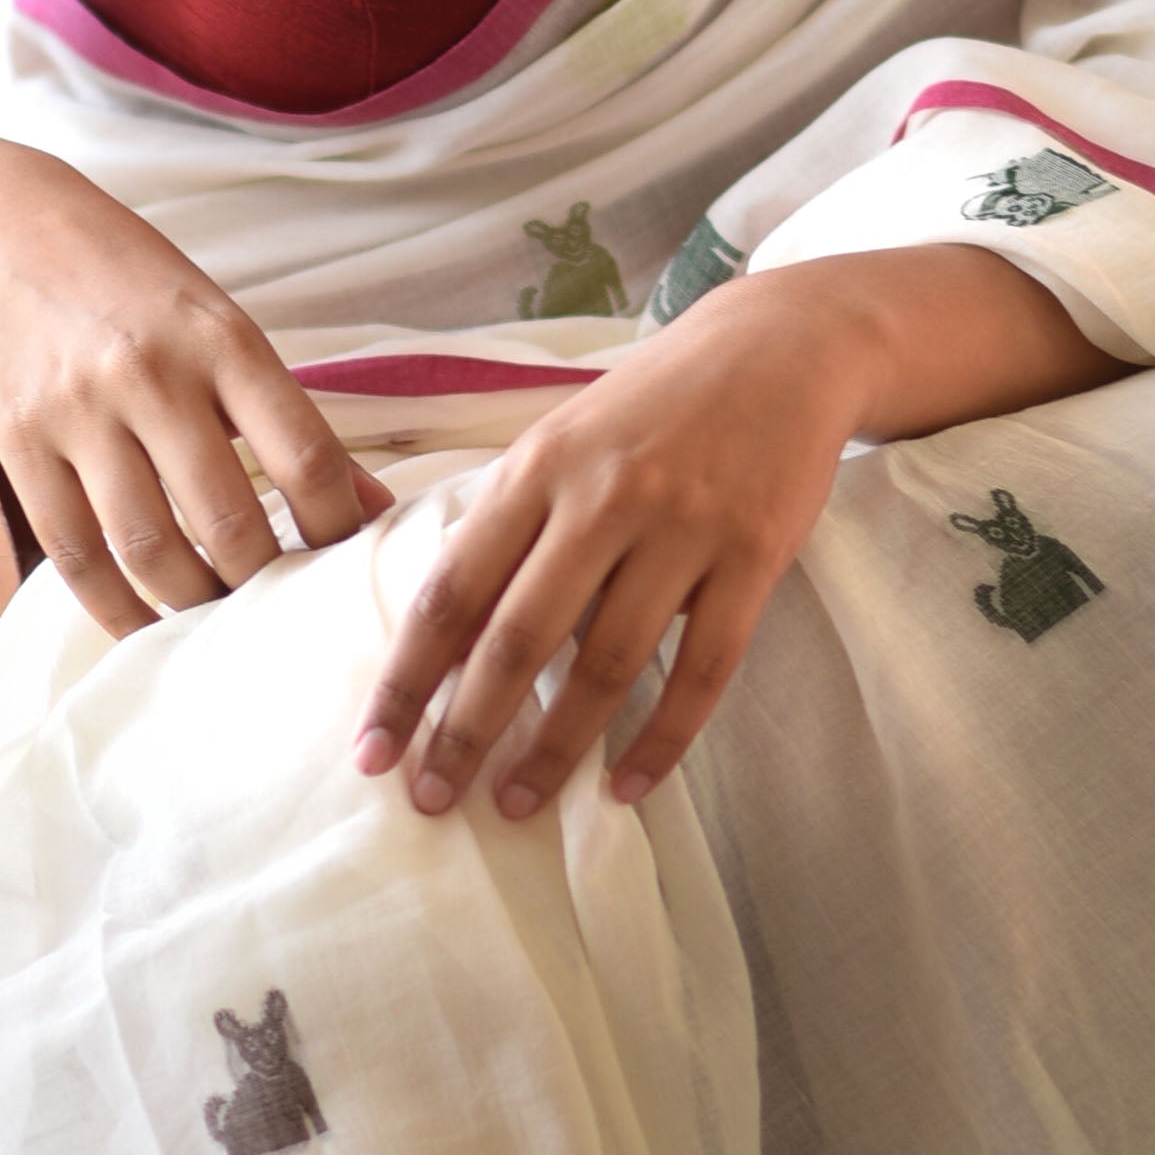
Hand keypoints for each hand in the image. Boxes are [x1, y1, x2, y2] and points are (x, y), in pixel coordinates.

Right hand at [0, 138, 389, 630]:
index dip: (338, 528)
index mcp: (221, 339)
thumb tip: (367, 503)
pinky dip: (116, 607)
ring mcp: (78, 413)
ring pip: (150, 549)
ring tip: (221, 619)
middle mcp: (151, 375)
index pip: (305, 457)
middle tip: (283, 609)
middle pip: (229, 522)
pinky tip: (146, 626)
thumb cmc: (132, 281)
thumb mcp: (221, 322)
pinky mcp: (18, 443)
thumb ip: (286, 414)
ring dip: (195, 604)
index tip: (347, 559)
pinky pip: (73, 554)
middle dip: (265, 584)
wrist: (0, 226)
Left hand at [354, 248, 1123, 819]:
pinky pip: (703, 670)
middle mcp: (604, 498)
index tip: (373, 749)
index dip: (408, 678)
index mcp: (538, 468)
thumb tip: (441, 624)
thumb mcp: (562, 436)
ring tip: (516, 806)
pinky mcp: (754, 557)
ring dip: (556, 749)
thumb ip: (508, 519)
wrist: (781, 348)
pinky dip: (663, 737)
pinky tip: (627, 787)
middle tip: (432, 801)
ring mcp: (684, 529)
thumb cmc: (652, 405)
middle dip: (467, 731)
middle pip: (519, 638)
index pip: (453, 591)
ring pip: (607, 664)